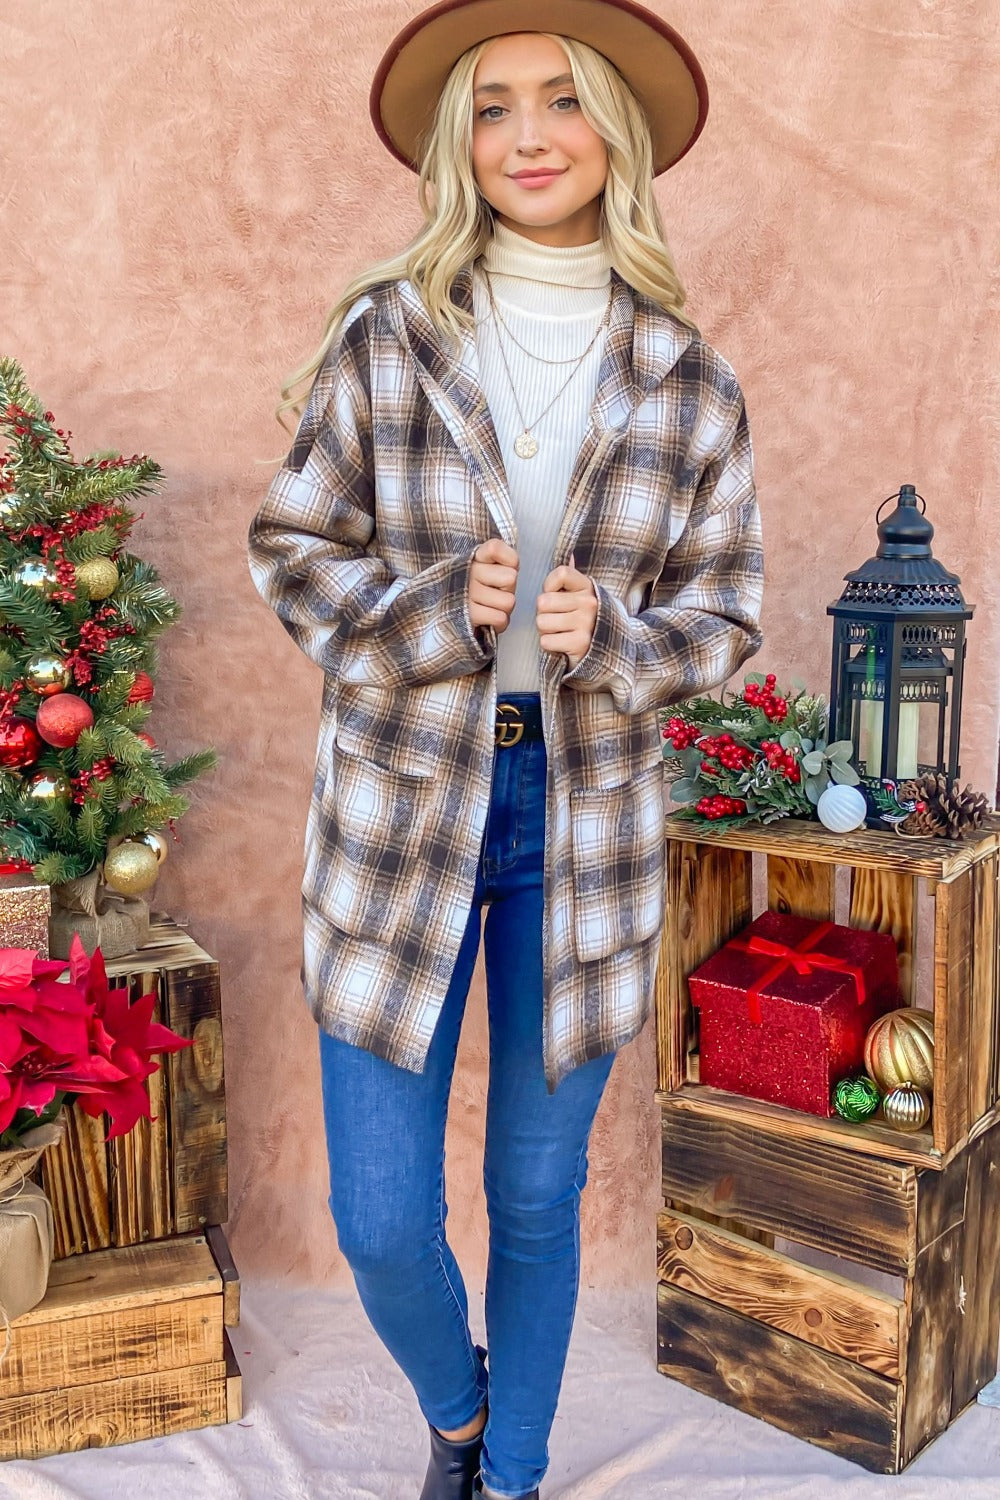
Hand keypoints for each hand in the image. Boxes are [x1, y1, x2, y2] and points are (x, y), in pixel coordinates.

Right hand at [469, 538, 518, 632]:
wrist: (458, 610)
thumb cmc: (486, 586)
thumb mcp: (496, 566)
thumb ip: (506, 557)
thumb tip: (513, 563)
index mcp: (476, 556)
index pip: (495, 548)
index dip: (509, 559)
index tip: (503, 567)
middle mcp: (469, 572)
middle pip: (511, 578)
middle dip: (509, 589)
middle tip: (497, 590)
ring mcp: (467, 593)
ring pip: (508, 602)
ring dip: (505, 608)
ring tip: (493, 604)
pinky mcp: (469, 614)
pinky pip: (500, 618)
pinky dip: (500, 622)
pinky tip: (490, 616)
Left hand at [536, 553, 596, 668]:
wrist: (605, 649)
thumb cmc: (582, 617)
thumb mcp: (580, 594)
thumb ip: (570, 577)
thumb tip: (569, 554)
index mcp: (587, 586)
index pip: (559, 573)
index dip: (549, 586)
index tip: (555, 595)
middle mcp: (589, 602)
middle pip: (543, 602)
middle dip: (543, 613)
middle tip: (556, 618)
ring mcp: (586, 623)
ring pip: (542, 622)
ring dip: (545, 630)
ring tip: (559, 630)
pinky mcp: (580, 643)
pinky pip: (546, 641)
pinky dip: (549, 644)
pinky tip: (561, 642)